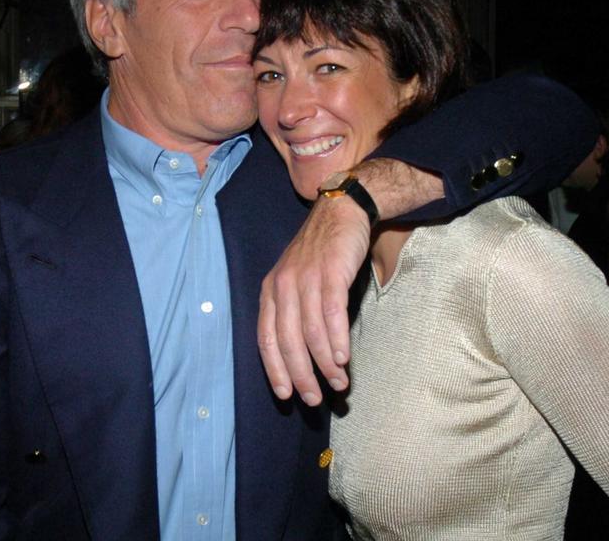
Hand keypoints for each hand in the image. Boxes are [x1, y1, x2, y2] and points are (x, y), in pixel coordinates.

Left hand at [258, 195, 370, 405]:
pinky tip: (342, 358)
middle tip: (314, 399)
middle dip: (300, 375)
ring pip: (310, 332)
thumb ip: (296, 313)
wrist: (340, 211)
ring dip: (324, 364)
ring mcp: (305, 278)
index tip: (286, 395)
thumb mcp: (297, 280)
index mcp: (270, 291)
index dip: (274, 369)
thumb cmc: (321, 252)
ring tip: (338, 383)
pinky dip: (336, 339)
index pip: (266, 339)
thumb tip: (306, 356)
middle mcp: (283, 286)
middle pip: (287, 341)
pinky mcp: (330, 272)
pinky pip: (330, 313)